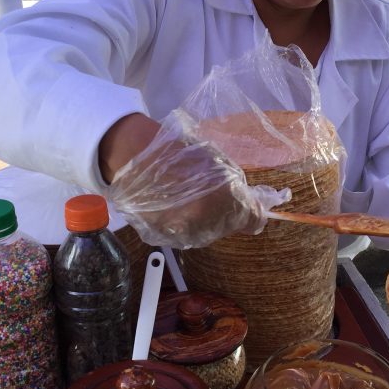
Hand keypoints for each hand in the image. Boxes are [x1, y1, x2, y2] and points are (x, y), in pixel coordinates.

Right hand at [106, 110, 288, 248]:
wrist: (135, 153)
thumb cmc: (179, 150)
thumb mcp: (217, 162)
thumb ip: (236, 188)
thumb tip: (249, 202)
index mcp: (226, 201)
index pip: (253, 220)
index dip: (253, 212)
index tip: (248, 204)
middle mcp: (208, 225)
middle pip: (227, 226)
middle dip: (222, 212)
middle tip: (206, 191)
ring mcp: (183, 234)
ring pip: (204, 233)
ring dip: (200, 219)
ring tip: (184, 196)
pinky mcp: (163, 238)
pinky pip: (181, 234)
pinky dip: (179, 222)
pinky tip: (169, 204)